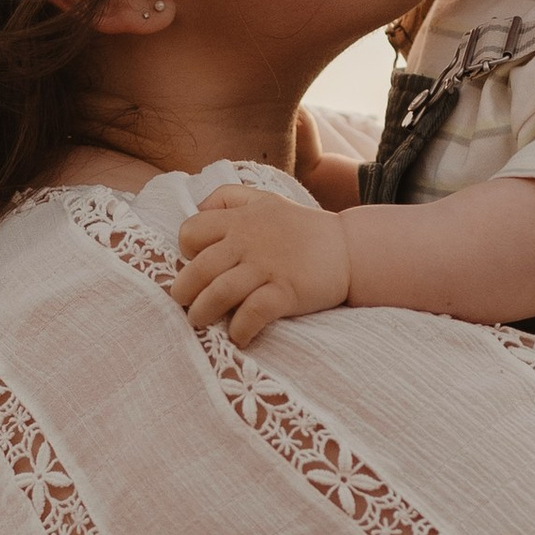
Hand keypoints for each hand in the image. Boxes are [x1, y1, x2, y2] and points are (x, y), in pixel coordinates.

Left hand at [174, 186, 352, 345]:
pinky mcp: (287, 291)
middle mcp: (249, 241)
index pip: (191, 231)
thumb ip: (230, 197)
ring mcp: (268, 267)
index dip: (186, 249)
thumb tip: (198, 207)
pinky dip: (240, 329)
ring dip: (203, 312)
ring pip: (219, 292)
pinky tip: (238, 336)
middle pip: (199, 268)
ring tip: (200, 320)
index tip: (195, 263)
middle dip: (184, 291)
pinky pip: (253, 313)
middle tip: (185, 302)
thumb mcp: (266, 200)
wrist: (351, 248)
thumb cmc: (303, 228)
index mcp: (241, 219)